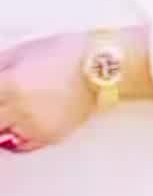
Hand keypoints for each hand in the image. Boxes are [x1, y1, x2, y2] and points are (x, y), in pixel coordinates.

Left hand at [0, 33, 93, 152]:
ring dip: (4, 123)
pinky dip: (17, 135)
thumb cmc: (67, 55)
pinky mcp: (49, 137)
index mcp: (9, 84)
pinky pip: (21, 144)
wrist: (101, 69)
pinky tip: (20, 122)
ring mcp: (34, 126)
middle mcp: (20, 109)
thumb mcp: (22, 51)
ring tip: (12, 110)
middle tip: (4, 102)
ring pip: (2, 135)